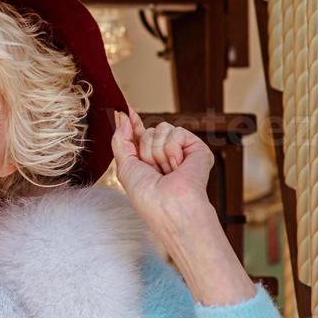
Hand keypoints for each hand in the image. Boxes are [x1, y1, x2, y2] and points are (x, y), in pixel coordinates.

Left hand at [110, 110, 214, 232]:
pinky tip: (179, 166)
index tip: (126, 110)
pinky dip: (174, 150)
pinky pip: (177, 132)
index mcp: (148, 160)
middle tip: (155, 171)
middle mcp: (165, 154)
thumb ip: (120, 140)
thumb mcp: (125, 167)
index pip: (140, 135)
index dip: (133, 123)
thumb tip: (122, 115)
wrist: (170, 206)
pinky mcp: (197, 149)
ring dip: (159, 153)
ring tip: (167, 172)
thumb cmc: (148, 197)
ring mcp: (182, 151)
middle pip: (149, 131)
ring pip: (162, 129)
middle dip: (146, 150)